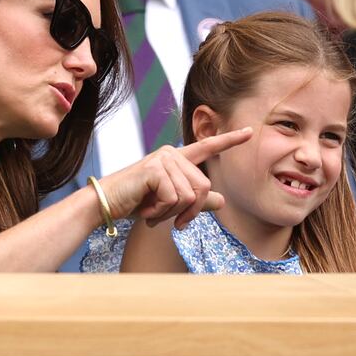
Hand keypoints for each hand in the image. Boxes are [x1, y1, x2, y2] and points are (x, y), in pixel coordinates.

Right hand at [98, 127, 251, 228]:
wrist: (106, 204)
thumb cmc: (135, 202)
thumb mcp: (170, 203)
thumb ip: (196, 201)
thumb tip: (222, 201)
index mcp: (176, 158)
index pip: (207, 147)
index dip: (230, 140)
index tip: (250, 132)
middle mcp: (171, 153)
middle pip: (204, 186)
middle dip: (191, 212)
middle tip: (174, 223)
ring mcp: (163, 159)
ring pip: (190, 195)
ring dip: (172, 214)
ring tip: (154, 214)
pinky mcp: (154, 169)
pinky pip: (174, 198)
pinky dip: (161, 212)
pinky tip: (147, 211)